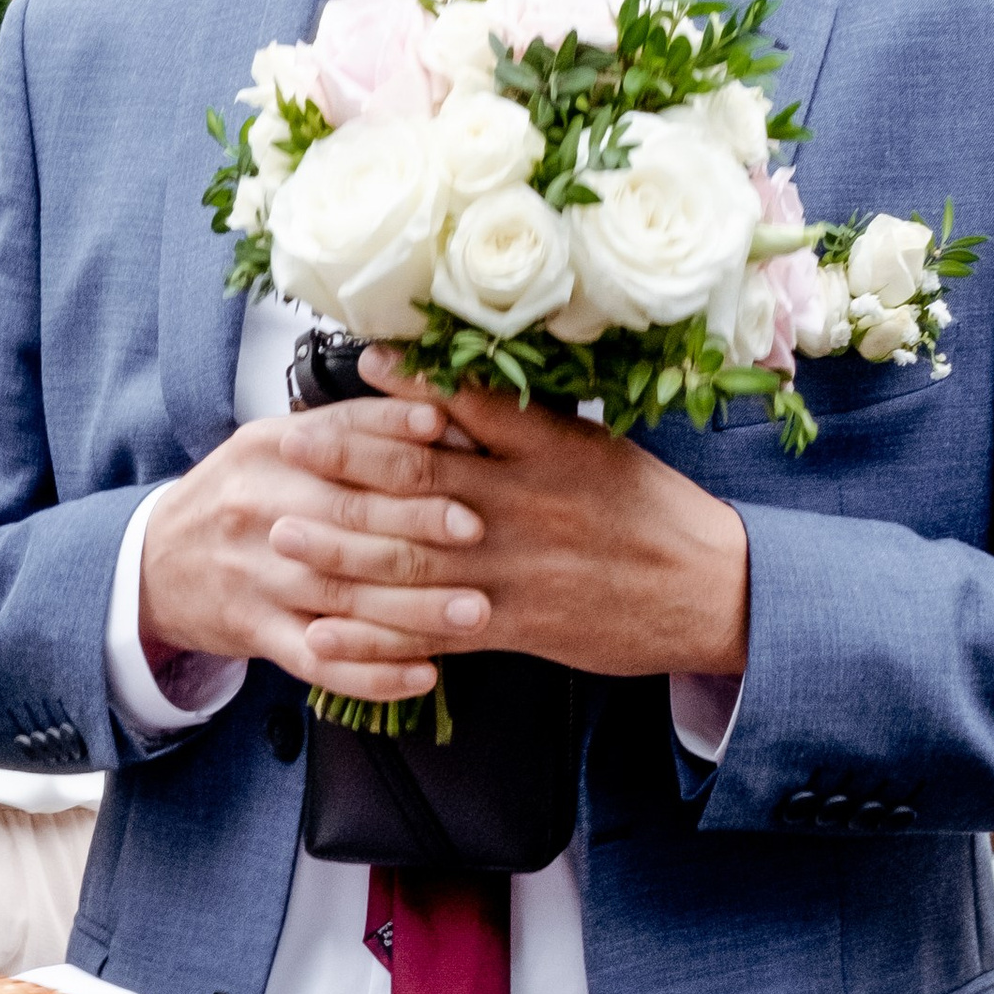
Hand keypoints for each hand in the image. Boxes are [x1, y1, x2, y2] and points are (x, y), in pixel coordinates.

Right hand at [136, 388, 482, 708]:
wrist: (154, 564)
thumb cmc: (238, 497)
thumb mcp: (276, 444)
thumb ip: (353, 428)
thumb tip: (443, 418)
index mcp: (269, 451)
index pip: (343, 444)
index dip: (403, 448)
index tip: (461, 454)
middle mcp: (258, 511)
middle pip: (347, 520)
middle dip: (419, 527)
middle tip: (480, 536)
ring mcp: (254, 578)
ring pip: (341, 595)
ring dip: (413, 607)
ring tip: (474, 610)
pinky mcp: (254, 633)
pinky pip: (317, 661)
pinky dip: (371, 674)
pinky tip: (421, 675)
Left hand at [137, 355, 751, 696]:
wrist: (712, 591)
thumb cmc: (651, 515)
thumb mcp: (598, 452)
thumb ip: (530, 431)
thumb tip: (463, 393)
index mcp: (550, 449)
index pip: (470, 405)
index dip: (411, 385)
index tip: (361, 360)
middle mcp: (524, 504)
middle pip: (419, 480)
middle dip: (345, 466)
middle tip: (284, 451)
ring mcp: (514, 568)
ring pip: (411, 558)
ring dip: (339, 549)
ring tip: (281, 535)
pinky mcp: (512, 625)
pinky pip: (429, 630)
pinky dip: (373, 633)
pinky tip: (324, 630)